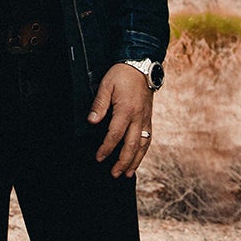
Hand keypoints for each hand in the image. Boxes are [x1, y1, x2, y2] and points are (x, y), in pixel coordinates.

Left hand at [88, 62, 154, 177]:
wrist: (141, 66)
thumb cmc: (122, 75)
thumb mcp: (106, 85)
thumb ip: (99, 105)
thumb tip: (92, 121)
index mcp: (126, 110)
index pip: (115, 135)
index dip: (106, 148)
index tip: (99, 157)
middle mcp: (138, 117)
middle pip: (132, 145)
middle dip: (123, 162)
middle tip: (114, 174)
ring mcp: (146, 119)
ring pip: (143, 145)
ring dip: (135, 161)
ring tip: (127, 173)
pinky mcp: (149, 119)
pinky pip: (148, 139)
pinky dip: (143, 152)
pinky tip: (138, 158)